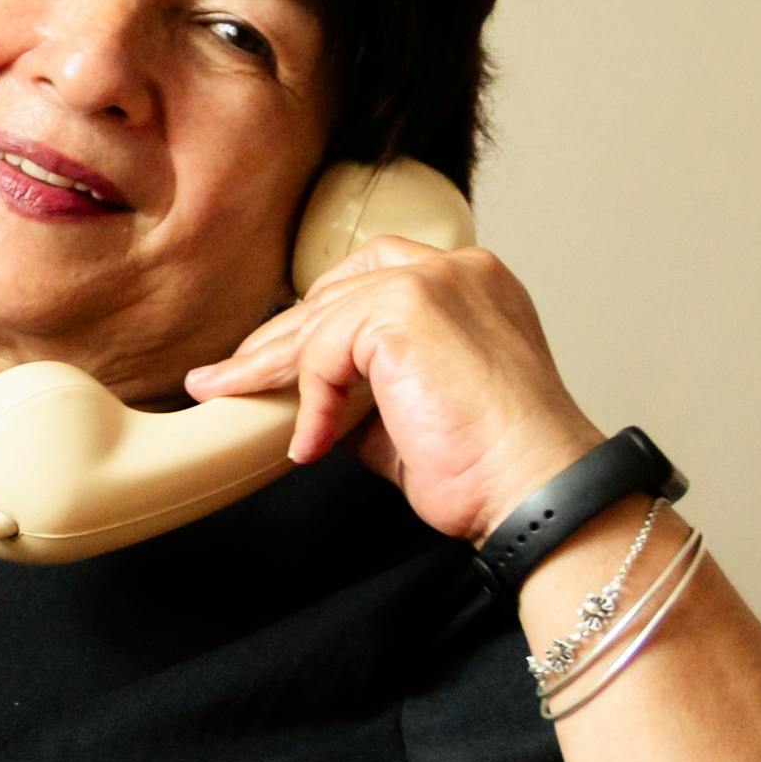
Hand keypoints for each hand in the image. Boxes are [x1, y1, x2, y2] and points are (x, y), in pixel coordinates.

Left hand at [178, 236, 604, 550]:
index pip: (373, 275)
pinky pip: (325, 351)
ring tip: (226, 394)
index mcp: (471, 284)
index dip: (319, 318)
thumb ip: (367, 386)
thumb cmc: (492, 467)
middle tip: (227, 375)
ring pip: (322, 318)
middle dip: (278, 338)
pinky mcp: (408, 310)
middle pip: (338, 290)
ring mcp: (433, 282)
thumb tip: (306, 392)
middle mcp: (458, 269)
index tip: (276, 358)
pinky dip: (308, 401)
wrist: (535, 492)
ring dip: (269, 365)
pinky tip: (308, 446)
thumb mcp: (415, 412)